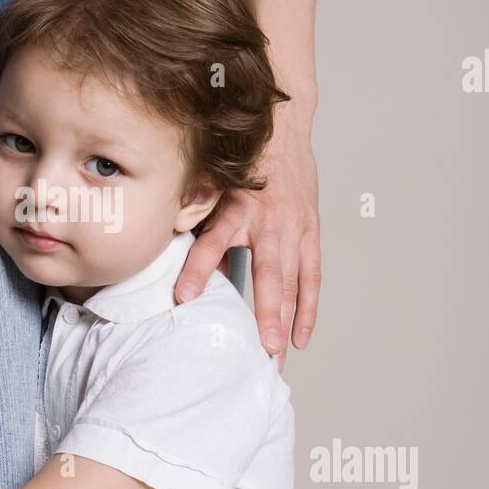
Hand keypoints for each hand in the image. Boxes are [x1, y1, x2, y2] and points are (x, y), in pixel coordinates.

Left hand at [176, 112, 319, 372]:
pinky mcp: (311, 234)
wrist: (282, 129)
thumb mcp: (211, 183)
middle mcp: (269, 222)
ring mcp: (295, 230)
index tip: (183, 298)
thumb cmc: (240, 160)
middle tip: (258, 351)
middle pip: (268, 277)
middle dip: (264, 316)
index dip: (199, 270)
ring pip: (293, 285)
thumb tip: (177, 258)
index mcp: (238, 207)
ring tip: (276, 358)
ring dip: (286, 324)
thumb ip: (196, 220)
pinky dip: (307, 310)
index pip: (214, 243)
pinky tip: (300, 339)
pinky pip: (312, 278)